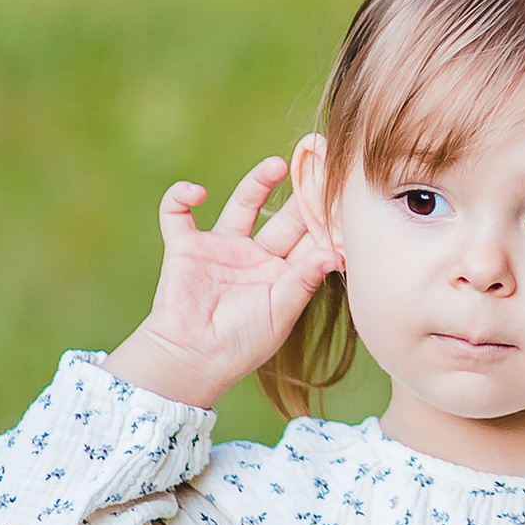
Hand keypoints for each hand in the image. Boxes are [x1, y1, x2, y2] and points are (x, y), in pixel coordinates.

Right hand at [105, 160, 336, 410]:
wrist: (190, 359)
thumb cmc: (240, 344)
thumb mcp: (279, 314)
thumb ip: (303, 282)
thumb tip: (336, 254)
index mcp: (282, 273)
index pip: (309, 238)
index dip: (326, 219)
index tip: (346, 196)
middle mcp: (255, 255)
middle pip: (284, 217)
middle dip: (301, 194)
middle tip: (321, 167)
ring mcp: (221, 248)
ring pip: (242, 204)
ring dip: (258, 182)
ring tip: (278, 164)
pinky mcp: (185, 247)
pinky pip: (177, 214)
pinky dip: (180, 197)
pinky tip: (197, 193)